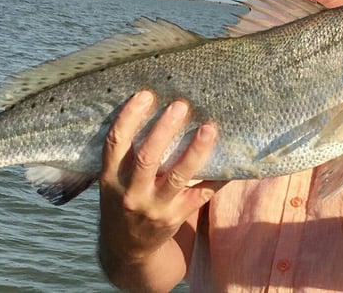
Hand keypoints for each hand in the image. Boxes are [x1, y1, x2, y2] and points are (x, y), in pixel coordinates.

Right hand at [98, 90, 223, 265]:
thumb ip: (125, 154)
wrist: (126, 248)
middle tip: (181, 105)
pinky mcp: (176, 217)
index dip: (129, 117)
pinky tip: (231, 163)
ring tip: (209, 128)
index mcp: (110, 178)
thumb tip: (152, 108)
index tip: (146, 94)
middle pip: (147, 157)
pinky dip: (217, 178)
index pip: (116, 143)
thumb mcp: (112, 180)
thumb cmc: (121, 200)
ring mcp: (154, 208)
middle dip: (164, 129)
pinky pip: (201, 195)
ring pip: (177, 177)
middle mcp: (130, 193)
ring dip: (195, 151)